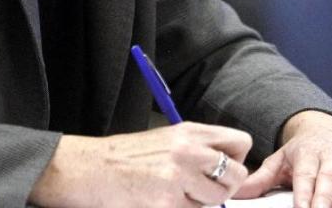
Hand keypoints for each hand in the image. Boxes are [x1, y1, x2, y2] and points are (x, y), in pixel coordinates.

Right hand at [30, 122, 251, 206]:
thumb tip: (226, 167)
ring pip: (217, 199)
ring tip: (175, 195)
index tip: (222, 169)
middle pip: (236, 175)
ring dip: (201, 203)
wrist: (91, 169)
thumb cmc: (125, 157)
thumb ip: (197, 149)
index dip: (236, 160)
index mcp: (189, 131)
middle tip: (201, 190)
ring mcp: (179, 176)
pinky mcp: (169, 200)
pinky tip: (159, 201)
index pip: (240, 142)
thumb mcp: (165, 140)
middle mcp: (188, 149)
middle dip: (223, 188)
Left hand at [235, 110, 331, 207]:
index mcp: (307, 154)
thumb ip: (260, 178)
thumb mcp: (280, 160)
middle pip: (329, 179)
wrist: (327, 128)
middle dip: (326, 200)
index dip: (304, 193)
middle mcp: (331, 157)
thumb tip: (236, 192)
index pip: (305, 176)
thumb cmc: (302, 152)